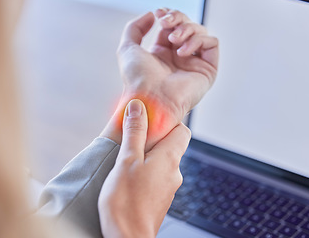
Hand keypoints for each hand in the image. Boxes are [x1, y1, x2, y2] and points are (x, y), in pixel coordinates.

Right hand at [98, 99, 190, 237]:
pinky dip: (146, 173)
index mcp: (170, 158)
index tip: (149, 122)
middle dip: (152, 139)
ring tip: (126, 161)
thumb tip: (139, 106)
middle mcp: (175, 172)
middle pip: (171, 145)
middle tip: (131, 140)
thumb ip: (134, 133)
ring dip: (147, 157)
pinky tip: (129, 180)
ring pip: (162, 162)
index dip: (168, 122)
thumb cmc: (126, 202)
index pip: (182, 130)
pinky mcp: (160, 199)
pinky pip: (157, 177)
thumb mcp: (126, 160)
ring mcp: (169, 187)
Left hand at [101, 9, 217, 149]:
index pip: (173, 25)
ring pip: (201, 32)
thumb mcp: (127, 48)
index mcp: (163, 53)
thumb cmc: (137, 80)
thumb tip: (153, 15)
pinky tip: (182, 52)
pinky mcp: (208, 70)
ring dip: (187, 29)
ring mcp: (194, 63)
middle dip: (177, 18)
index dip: (168, 15)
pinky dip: (198, 40)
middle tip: (165, 23)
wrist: (149, 99)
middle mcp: (180, 58)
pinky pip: (212, 43)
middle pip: (188, 25)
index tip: (159, 14)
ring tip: (174, 40)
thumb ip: (135, 27)